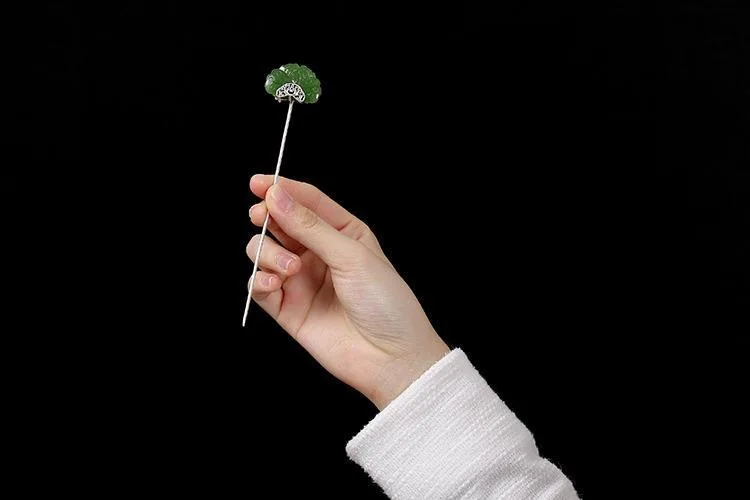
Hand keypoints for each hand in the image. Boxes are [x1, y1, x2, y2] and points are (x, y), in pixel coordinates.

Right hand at [247, 175, 449, 409]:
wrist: (391, 358)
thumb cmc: (386, 303)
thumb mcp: (352, 255)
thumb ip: (310, 226)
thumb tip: (276, 197)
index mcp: (343, 233)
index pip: (307, 201)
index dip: (281, 189)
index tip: (258, 183)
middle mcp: (320, 254)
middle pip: (280, 224)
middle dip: (268, 218)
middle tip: (262, 217)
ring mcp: (302, 281)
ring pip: (265, 252)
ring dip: (268, 254)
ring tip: (290, 269)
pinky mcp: (288, 309)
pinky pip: (259, 286)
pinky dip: (259, 280)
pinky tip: (274, 284)